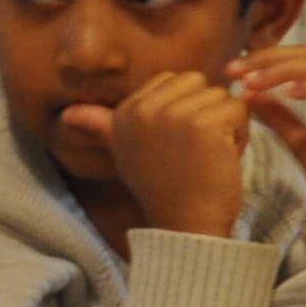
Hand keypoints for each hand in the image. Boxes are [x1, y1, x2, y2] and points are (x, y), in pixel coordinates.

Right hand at [98, 69, 251, 240]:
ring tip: (207, 156)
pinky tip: (222, 159)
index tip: (175, 145)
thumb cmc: (165, 188)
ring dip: (226, 126)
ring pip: (220, 96)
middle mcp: (144, 109)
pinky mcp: (205, 123)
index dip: (184, 110)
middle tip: (195, 150)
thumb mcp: (126, 151)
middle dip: (206, 113)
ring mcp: (175, 114)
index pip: (173, 81)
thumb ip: (100, 126)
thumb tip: (67, 114)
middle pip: (198, 83)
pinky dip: (239, 136)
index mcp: (126, 111)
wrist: (185, 225)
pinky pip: (238, 110)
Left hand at [233, 46, 305, 252]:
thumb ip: (279, 119)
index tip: (232, 71)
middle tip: (236, 69)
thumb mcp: (302, 145)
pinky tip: (287, 91)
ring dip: (284, 71)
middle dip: (269, 60)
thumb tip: (248, 94)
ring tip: (254, 80)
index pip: (301, 63)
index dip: (266, 61)